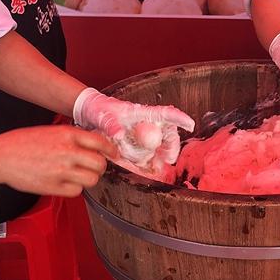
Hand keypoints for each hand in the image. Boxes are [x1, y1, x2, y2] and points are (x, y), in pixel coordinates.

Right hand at [0, 125, 116, 196]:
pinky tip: (65, 183)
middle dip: (100, 166)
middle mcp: (67, 151)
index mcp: (67, 134)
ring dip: (88, 179)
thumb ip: (73, 138)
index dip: (110, 150)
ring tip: (78, 176)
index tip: (113, 154)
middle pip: (100, 164)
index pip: (100, 142)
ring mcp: (61, 170)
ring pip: (92, 180)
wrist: (1, 156)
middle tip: (93, 167)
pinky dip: (75, 189)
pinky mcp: (53, 187)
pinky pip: (77, 192)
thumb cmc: (24, 142)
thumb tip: (95, 147)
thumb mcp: (52, 131)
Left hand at [73, 88, 195, 168]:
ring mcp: (142, 135)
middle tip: (168, 159)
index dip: (179, 118)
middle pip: (167, 134)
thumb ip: (111, 125)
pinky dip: (148, 163)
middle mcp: (146, 124)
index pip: (164, 113)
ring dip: (160, 157)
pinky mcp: (137, 145)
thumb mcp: (102, 116)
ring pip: (159, 147)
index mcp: (141, 113)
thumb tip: (120, 134)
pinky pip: (147, 155)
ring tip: (155, 167)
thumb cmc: (99, 110)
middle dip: (171, 147)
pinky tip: (146, 169)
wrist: (90, 115)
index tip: (190, 124)